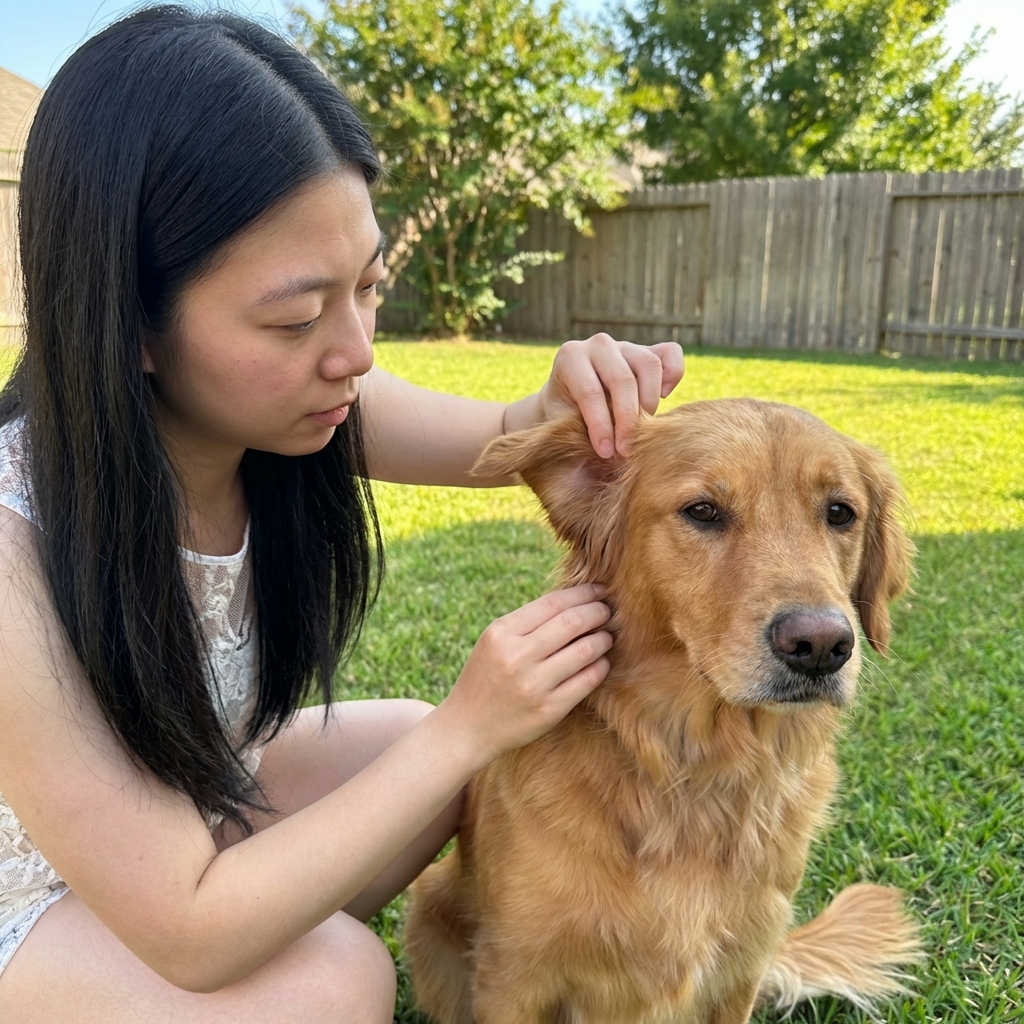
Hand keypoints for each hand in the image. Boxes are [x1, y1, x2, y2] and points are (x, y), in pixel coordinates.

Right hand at [435, 584, 611, 768]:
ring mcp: (533, 685)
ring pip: (585, 650)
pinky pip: (587, 680)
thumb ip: (528, 623)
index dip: (582, 593)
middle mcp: (517, 656)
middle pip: (572, 622)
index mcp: (501, 633)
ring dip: (603, 639)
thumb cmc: (486, 677)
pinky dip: (600, 667)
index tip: (599, 590)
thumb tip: (576, 601)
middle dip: (598, 612)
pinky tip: (600, 662)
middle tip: (608, 612)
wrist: (466, 727)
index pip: (553, 603)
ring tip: (606, 637)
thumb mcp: (495, 642)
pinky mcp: (549, 710)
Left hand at [536, 334, 683, 457]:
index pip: (590, 391)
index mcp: (570, 357)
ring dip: (649, 403)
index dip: (600, 425)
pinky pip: (670, 353)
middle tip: (626, 450)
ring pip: (649, 365)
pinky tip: (663, 397)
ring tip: (641, 428)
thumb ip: (575, 433)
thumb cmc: (565, 417)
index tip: (605, 453)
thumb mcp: (561, 425)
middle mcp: (598, 345)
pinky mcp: (647, 350)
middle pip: (622, 379)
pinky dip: (673, 375)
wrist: (571, 402)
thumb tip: (604, 455)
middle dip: (627, 420)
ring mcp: (625, 345)